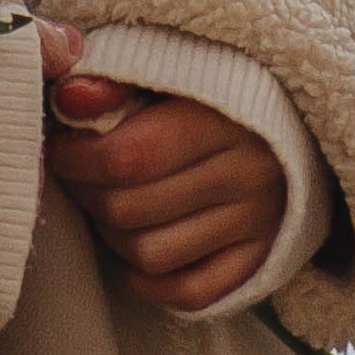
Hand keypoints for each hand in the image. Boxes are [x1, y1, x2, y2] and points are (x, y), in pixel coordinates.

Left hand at [44, 67, 289, 312]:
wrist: (295, 114)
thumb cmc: (217, 84)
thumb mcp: (172, 62)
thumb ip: (117, 77)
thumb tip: (68, 99)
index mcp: (225, 114)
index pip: (131, 156)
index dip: (78, 158)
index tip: (59, 146)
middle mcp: (247, 173)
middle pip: (133, 209)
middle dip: (88, 193)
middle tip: (79, 174)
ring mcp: (257, 222)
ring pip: (152, 255)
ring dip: (113, 236)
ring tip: (109, 204)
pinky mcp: (260, 257)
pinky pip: (191, 292)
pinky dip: (153, 280)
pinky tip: (138, 250)